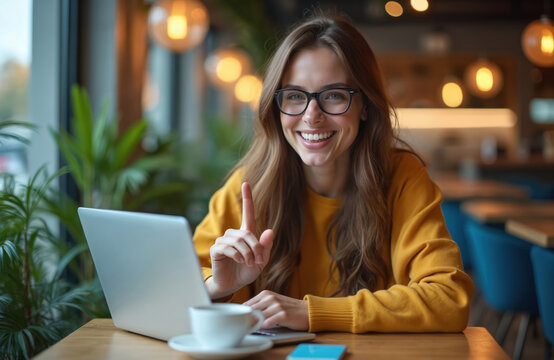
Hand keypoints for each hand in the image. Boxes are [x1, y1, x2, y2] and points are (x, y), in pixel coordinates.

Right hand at [206, 182, 273, 298]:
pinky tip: (240, 261)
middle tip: (258, 261)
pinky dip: (238, 255)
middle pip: (247, 233)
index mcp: (245, 234)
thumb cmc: (246, 272)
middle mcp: (233, 234)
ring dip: (248, 253)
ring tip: (250, 263)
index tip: (246, 183)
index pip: (247, 212)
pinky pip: (229, 247)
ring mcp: (223, 240)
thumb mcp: (261, 260)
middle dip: (256, 247)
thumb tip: (270, 230)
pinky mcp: (216, 249)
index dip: (247, 198)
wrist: (232, 285)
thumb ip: (265, 246)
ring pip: (239, 240)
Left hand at [244, 290, 308, 330]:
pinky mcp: (283, 315)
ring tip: (247, 329)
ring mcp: (277, 306)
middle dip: (244, 320)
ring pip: (258, 316)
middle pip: (251, 310)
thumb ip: (260, 306)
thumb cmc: (288, 308)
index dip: (241, 314)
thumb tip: (244, 314)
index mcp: (265, 294)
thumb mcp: (273, 302)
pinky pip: (268, 322)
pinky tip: (260, 329)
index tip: (237, 321)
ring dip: (252, 324)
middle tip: (239, 327)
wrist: (307, 311)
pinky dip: (262, 327)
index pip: (247, 304)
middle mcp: (270, 298)